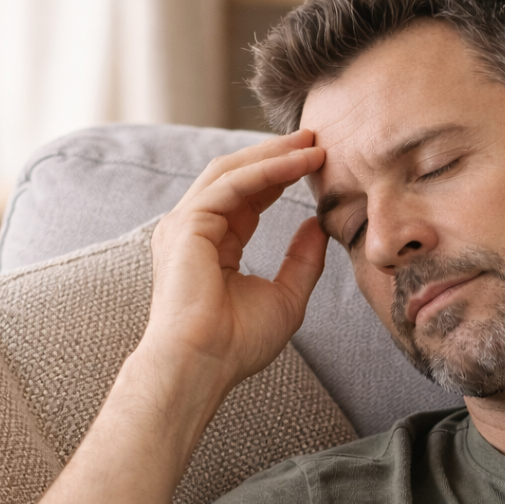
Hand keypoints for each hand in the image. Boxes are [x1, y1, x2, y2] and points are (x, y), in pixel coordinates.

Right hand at [146, 130, 327, 394]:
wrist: (204, 365)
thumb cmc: (238, 344)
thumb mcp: (286, 297)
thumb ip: (302, 260)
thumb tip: (318, 225)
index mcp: (213, 245)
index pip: (248, 198)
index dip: (281, 177)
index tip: (316, 163)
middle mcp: (194, 229)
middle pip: (237, 176)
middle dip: (277, 155)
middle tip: (316, 138)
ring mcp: (185, 225)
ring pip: (232, 172)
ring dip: (273, 155)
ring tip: (311, 143)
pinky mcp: (187, 225)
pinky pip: (231, 185)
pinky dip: (265, 171)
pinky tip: (297, 163)